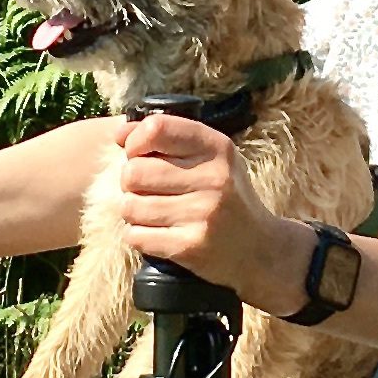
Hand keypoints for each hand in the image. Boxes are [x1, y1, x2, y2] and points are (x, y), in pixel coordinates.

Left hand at [113, 113, 304, 314]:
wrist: (259, 249)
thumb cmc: (226, 196)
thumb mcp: (211, 158)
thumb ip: (168, 138)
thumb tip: (119, 134)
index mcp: (217, 148)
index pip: (157, 128)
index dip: (134, 142)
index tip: (138, 154)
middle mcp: (213, 178)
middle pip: (134, 171)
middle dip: (131, 183)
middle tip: (149, 190)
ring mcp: (203, 214)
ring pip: (130, 206)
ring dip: (134, 211)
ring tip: (155, 213)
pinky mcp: (190, 246)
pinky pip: (136, 236)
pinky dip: (139, 236)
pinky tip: (159, 233)